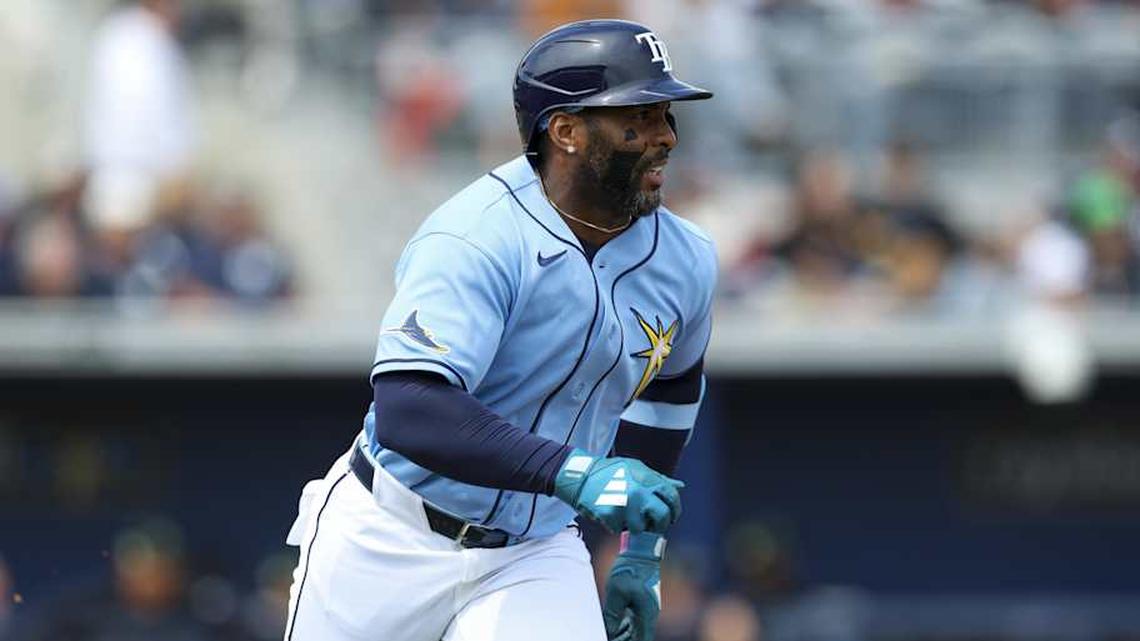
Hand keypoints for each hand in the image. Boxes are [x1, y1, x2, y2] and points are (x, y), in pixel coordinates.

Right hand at [552, 449, 682, 533]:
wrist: (581, 477)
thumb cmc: (611, 472)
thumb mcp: (636, 468)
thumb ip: (658, 479)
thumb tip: (680, 486)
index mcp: (647, 478)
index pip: (672, 496)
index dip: (675, 508)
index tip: (671, 515)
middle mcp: (638, 492)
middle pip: (662, 517)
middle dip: (660, 524)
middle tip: (654, 525)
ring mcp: (624, 506)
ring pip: (640, 528)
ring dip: (635, 526)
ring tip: (627, 516)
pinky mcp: (611, 517)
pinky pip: (620, 530)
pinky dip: (617, 526)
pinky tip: (611, 514)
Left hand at [603, 532, 664, 640]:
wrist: (641, 552)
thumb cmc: (631, 569)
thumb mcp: (617, 590)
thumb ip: (612, 613)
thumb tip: (609, 631)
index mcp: (646, 616)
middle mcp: (648, 616)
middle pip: (637, 639)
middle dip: (623, 640)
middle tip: (607, 634)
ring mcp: (644, 611)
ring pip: (633, 632)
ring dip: (622, 634)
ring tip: (606, 630)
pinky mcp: (639, 605)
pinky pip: (631, 622)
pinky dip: (621, 626)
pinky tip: (611, 624)